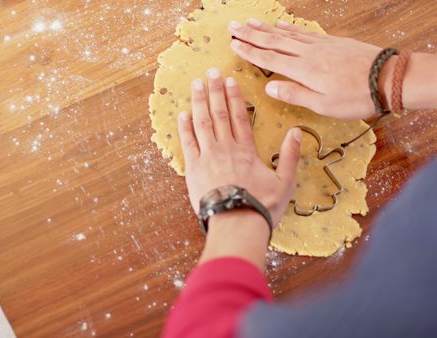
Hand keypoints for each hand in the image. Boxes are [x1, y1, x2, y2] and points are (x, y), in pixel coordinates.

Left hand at [179, 68, 301, 227]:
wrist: (237, 224)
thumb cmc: (262, 206)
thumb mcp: (285, 182)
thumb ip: (290, 155)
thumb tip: (296, 131)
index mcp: (246, 150)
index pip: (239, 116)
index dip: (234, 96)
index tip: (230, 80)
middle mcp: (226, 148)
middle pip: (218, 113)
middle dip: (214, 91)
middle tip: (210, 72)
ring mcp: (208, 157)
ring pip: (202, 123)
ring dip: (199, 102)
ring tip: (196, 85)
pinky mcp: (193, 169)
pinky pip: (188, 143)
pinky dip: (185, 127)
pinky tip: (183, 114)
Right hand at [227, 19, 388, 119]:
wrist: (387, 78)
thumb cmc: (355, 97)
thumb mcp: (323, 105)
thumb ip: (294, 94)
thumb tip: (269, 86)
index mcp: (303, 71)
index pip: (269, 58)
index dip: (249, 51)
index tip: (233, 44)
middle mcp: (307, 54)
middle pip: (273, 41)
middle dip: (251, 34)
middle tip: (233, 26)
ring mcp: (319, 45)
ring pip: (286, 34)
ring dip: (266, 28)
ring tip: (250, 22)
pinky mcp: (331, 42)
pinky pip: (303, 33)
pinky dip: (289, 28)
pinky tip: (281, 25)